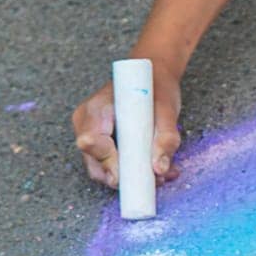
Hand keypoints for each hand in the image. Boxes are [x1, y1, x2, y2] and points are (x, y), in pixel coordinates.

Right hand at [71, 67, 183, 188]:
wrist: (154, 75)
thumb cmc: (156, 86)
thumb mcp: (167, 109)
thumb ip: (166, 138)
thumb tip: (160, 169)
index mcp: (97, 108)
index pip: (91, 142)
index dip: (109, 162)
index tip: (135, 173)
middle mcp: (87, 122)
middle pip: (95, 163)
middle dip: (126, 177)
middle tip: (158, 179)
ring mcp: (92, 133)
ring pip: (104, 169)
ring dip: (133, 178)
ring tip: (164, 175)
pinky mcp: (103, 143)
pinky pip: (112, 165)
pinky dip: (134, 172)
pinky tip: (157, 170)